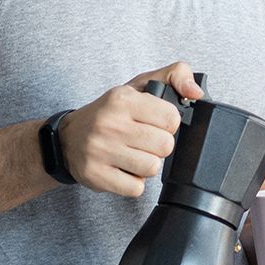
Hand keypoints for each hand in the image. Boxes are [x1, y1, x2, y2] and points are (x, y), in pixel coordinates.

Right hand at [58, 62, 203, 195]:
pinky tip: (123, 169)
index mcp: (122, 99)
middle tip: (144, 141)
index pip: (171, 118)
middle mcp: (109, 124)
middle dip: (159, 146)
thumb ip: (175, 76)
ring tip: (133, 154)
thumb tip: (197, 93)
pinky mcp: (96, 175)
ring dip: (147, 165)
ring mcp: (100, 151)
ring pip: (152, 168)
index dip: (168, 124)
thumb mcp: (139, 85)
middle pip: (165, 146)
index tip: (156, 123)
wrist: (67, 138)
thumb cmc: (110, 113)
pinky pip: (136, 188)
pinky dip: (134, 182)